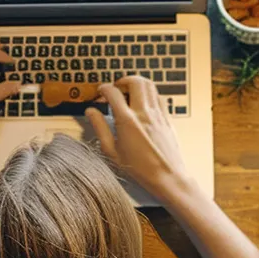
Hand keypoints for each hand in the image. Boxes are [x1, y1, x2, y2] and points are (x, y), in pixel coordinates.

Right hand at [85, 76, 196, 204]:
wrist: (167, 177)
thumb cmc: (139, 168)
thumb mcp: (112, 151)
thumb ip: (100, 128)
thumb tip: (91, 112)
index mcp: (127, 121)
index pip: (112, 92)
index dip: (103, 89)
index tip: (100, 92)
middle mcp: (144, 113)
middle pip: (134, 81)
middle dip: (122, 81)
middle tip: (116, 89)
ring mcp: (158, 114)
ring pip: (149, 85)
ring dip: (137, 84)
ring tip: (129, 93)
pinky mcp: (167, 118)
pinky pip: (159, 96)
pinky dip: (149, 93)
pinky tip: (143, 103)